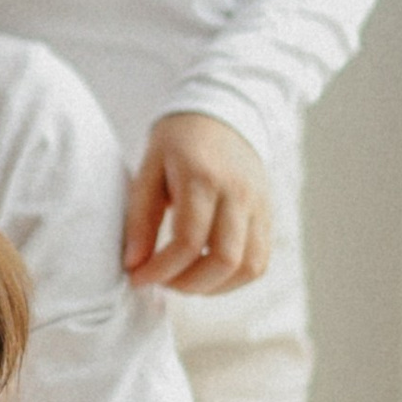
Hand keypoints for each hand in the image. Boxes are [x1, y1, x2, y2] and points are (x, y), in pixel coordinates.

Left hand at [123, 114, 273, 292]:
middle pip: (224, 260)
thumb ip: (140, 216)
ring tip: (183, 280)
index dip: (160, 270)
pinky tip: (207, 274)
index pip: (188, 241)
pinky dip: (234, 279)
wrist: (222, 113)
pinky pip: (260, 262)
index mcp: (203, 177)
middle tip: (162, 281)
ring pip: (248, 267)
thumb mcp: (149, 167)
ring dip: (213, 287)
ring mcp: (259, 206)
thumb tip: (134, 265)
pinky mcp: (268, 215)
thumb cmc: (179, 141)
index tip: (138, 277)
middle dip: (187, 284)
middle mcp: (238, 193)